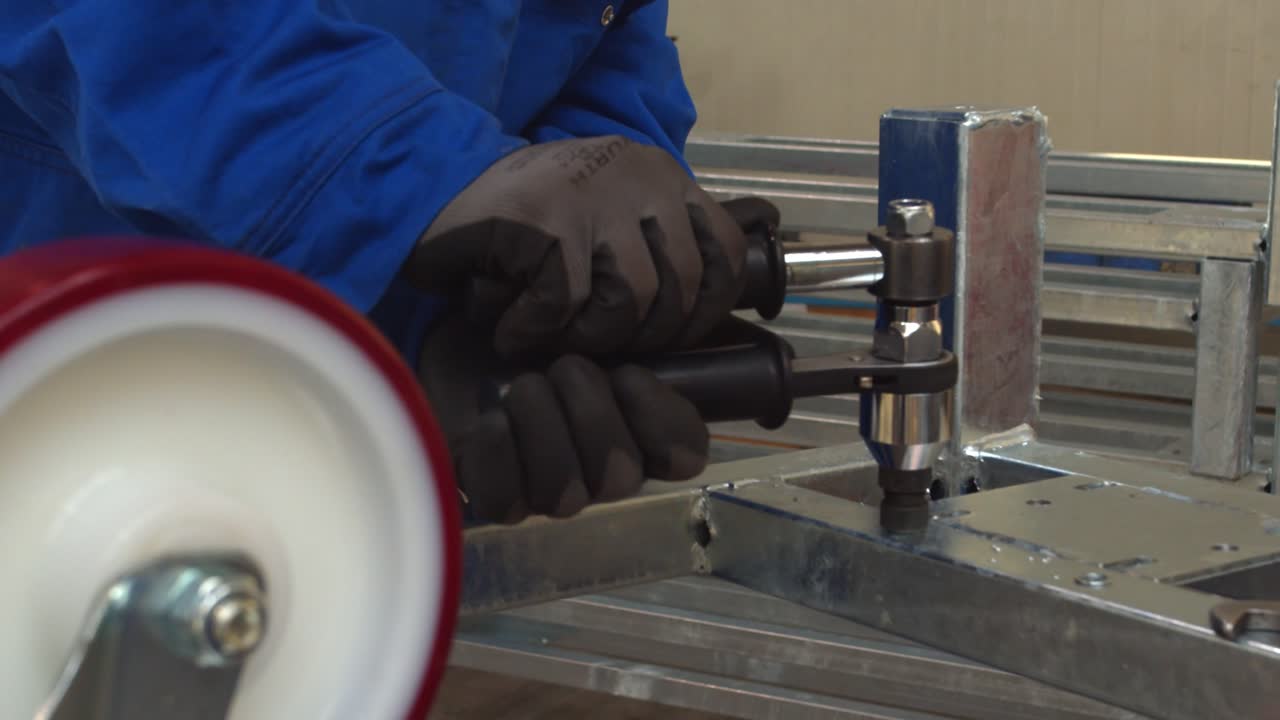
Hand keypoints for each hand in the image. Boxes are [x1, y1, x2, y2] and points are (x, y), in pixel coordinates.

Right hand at [406, 136, 748, 356]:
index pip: (724, 251)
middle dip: (642, 336)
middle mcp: (639, 177)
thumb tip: (705, 309)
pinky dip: (535, 330)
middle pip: (682, 288)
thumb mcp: (606, 213)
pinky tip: (511, 330)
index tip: (669, 336)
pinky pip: (566, 304)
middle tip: (593, 342)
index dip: (705, 309)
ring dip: (591, 338)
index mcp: (662, 177)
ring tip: (553, 337)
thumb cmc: (522, 217)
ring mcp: (594, 195)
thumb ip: (654, 242)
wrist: (430, 183)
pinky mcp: (548, 220)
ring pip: (632, 301)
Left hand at [418, 313, 708, 523]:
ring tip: (525, 384)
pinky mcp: (496, 499)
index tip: (630, 373)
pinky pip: (509, 500)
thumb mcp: (598, 312)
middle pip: (620, 475)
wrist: (456, 336)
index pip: (684, 454)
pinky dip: (498, 451)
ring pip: (566, 492)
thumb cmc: (535, 325)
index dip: (662, 419)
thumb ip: (654, 319)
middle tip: (563, 366)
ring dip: (543, 423)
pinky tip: (492, 419)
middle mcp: (601, 471)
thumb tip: (726, 288)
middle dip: (590, 410)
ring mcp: (549, 492)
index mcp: (638, 429)